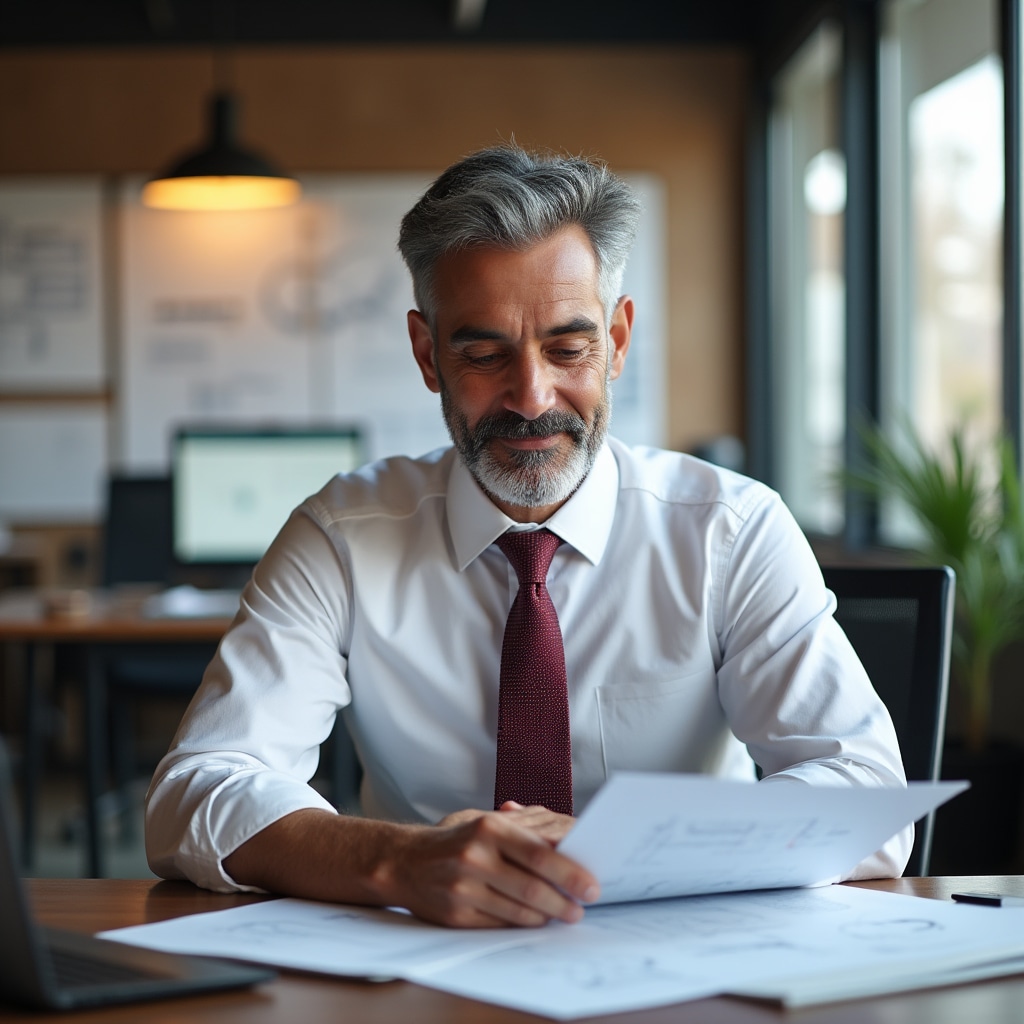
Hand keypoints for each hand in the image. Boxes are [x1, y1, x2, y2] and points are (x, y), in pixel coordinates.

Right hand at [383, 808, 598, 928]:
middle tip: (583, 905)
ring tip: (565, 913)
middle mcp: (475, 857)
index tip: (592, 884)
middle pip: (532, 887)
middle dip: (564, 900)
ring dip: (547, 915)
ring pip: (519, 910)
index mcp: (488, 828)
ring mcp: (463, 888)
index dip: (570, 872)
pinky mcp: (457, 915)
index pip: (539, 854)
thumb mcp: (487, 820)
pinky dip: (523, 923)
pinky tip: (535, 918)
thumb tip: (569, 834)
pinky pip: (501, 924)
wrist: (405, 862)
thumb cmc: (456, 838)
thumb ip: (527, 826)